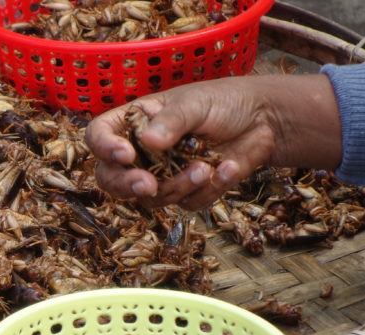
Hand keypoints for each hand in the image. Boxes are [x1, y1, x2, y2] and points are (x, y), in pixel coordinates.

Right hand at [86, 74, 342, 210]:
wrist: (265, 121)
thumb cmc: (224, 102)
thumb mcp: (195, 104)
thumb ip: (172, 121)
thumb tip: (148, 141)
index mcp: (133, 123)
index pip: (99, 136)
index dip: (104, 147)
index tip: (125, 154)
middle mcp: (141, 152)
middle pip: (112, 179)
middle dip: (128, 185)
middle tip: (148, 185)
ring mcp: (163, 175)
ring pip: (152, 198)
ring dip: (179, 186)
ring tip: (205, 167)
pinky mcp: (189, 192)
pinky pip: (188, 203)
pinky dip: (209, 189)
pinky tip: (229, 168)